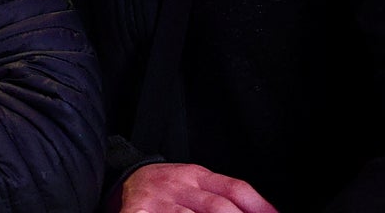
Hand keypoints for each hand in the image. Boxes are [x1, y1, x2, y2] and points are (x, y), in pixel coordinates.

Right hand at [118, 163, 278, 212]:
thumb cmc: (165, 189)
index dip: (259, 207)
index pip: (235, 188)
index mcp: (196, 175)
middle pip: (218, 207)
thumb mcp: (193, 182)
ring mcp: (159, 201)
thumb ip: (221, 194)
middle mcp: (178, 185)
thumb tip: (263, 212)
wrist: (121, 181)